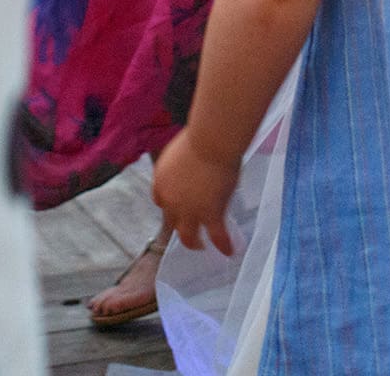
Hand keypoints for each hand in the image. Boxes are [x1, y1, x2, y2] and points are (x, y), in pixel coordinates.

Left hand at [152, 129, 240, 255]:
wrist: (211, 142)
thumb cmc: (200, 137)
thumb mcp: (182, 151)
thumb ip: (184, 164)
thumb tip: (195, 163)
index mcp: (162, 181)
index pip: (160, 200)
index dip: (169, 204)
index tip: (177, 205)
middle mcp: (171, 200)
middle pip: (172, 220)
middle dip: (180, 225)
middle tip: (188, 231)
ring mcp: (190, 210)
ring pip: (188, 236)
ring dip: (194, 243)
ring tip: (201, 247)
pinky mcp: (210, 214)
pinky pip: (217, 235)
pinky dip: (223, 245)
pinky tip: (229, 251)